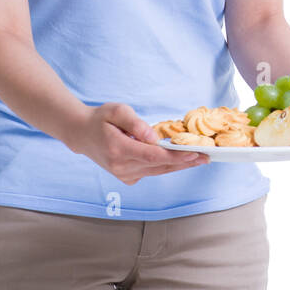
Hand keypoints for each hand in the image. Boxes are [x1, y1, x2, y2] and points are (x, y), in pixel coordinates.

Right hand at [67, 102, 208, 184]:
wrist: (82, 134)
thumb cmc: (101, 119)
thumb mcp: (117, 111)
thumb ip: (136, 123)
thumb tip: (154, 137)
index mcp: (118, 149)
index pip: (153, 156)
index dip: (176, 157)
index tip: (195, 154)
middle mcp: (121, 166)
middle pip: (159, 166)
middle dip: (185, 162)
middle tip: (207, 157)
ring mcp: (123, 175)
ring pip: (157, 172)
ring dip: (179, 166)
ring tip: (200, 159)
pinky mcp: (126, 178)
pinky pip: (151, 172)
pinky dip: (166, 167)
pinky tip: (180, 160)